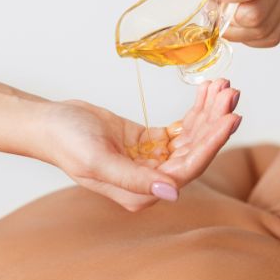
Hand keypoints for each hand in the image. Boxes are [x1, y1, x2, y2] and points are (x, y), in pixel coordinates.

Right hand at [38, 79, 240, 210]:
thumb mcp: (97, 160)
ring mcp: (152, 160)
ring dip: (208, 113)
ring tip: (223, 87)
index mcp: (141, 192)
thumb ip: (133, 179)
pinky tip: (206, 92)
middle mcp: (152, 180)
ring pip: (191, 138)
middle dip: (215, 123)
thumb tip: (172, 193)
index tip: (231, 118)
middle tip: (231, 94)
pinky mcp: (150, 142)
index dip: (212, 144)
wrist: (49, 123)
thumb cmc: (66, 143)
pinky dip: (195, 111)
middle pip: (195, 152)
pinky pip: (180, 128)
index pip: (187, 169)